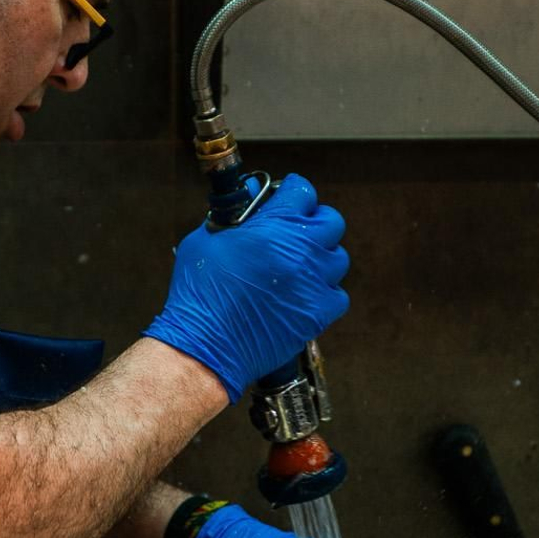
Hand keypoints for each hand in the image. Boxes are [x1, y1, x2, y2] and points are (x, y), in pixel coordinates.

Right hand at [144, 175, 348, 404]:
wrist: (206, 346)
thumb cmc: (200, 294)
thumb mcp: (206, 239)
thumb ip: (234, 212)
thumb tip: (252, 193)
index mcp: (274, 227)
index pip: (303, 192)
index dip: (293, 191)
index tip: (288, 195)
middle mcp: (301, 252)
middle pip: (331, 221)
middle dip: (314, 221)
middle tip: (297, 229)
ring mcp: (313, 284)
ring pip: (337, 259)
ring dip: (321, 258)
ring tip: (300, 265)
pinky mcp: (317, 314)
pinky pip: (338, 295)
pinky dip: (325, 292)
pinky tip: (304, 294)